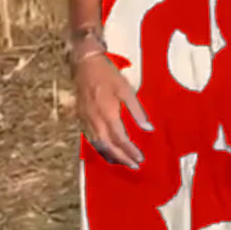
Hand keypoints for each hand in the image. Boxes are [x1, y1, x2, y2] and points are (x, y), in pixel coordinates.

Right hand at [74, 53, 152, 168]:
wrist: (84, 63)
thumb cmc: (108, 74)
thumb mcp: (126, 89)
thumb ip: (137, 110)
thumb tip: (149, 128)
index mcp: (108, 113)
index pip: (120, 139)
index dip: (130, 150)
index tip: (140, 158)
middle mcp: (95, 120)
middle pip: (108, 146)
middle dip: (122, 158)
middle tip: (134, 166)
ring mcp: (86, 120)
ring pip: (98, 144)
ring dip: (111, 155)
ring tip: (122, 162)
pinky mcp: (81, 118)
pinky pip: (91, 138)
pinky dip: (100, 148)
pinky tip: (108, 150)